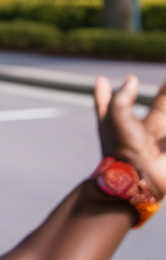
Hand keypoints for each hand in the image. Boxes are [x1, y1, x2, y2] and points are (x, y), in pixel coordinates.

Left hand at [94, 75, 165, 200]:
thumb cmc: (121, 148)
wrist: (139, 180)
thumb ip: (122, 97)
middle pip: (157, 107)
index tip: (100, 81)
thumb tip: (131, 80)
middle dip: (165, 94)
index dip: (103, 93)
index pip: (109, 104)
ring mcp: (156, 141)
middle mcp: (137, 131)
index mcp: (117, 124)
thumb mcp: (116, 117)